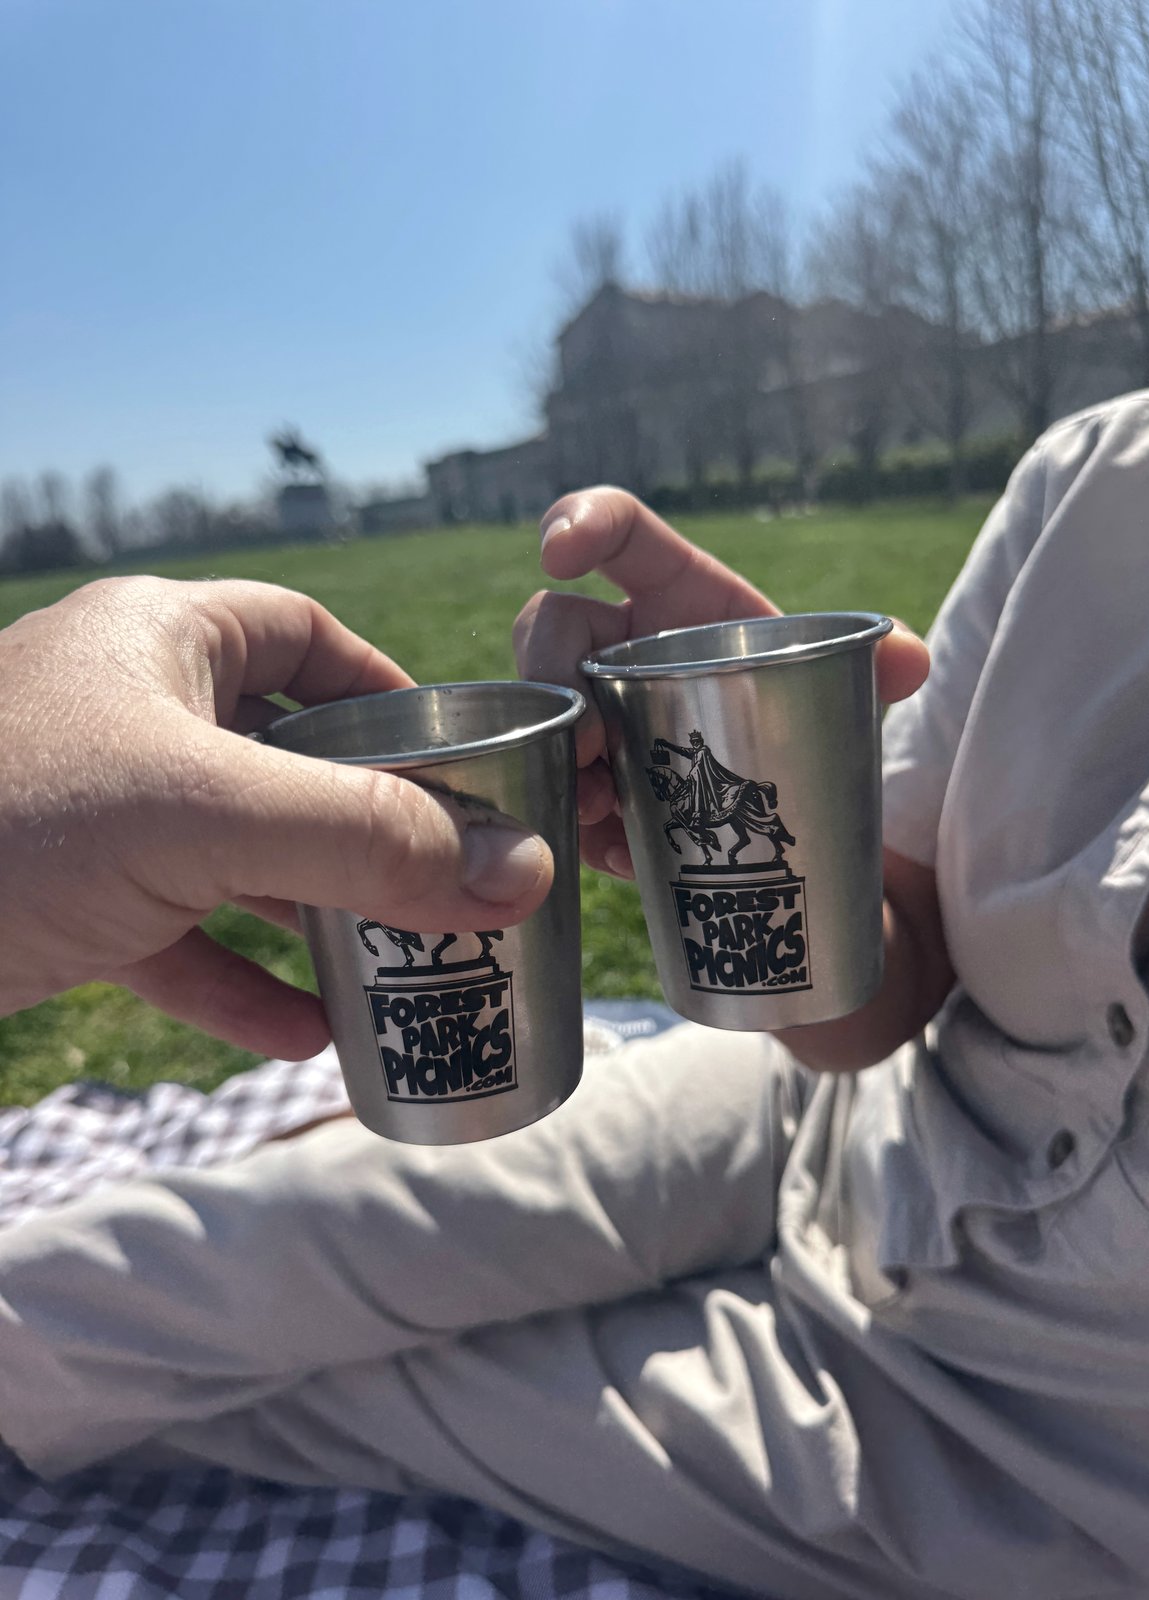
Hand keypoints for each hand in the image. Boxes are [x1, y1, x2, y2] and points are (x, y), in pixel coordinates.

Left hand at [0, 577, 551, 1056]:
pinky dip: (234, 981)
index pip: (304, 636)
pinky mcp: (59, 896)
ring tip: (391, 963)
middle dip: (363, 822)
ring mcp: (90, 807)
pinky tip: (299, 1036)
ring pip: (233, 851)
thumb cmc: (6, 824)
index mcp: (160, 640)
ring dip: (309, 913)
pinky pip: (173, 932)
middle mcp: (126, 709)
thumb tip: (523, 875)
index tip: (458, 755)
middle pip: (283, 754)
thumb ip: (367, 840)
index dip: (389, 689)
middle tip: (443, 879)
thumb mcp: (205, 819)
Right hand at [513, 487, 930, 878]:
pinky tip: (616, 853)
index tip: (557, 552)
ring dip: (558, 756)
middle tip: (590, 741)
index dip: (579, 520)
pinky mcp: (590, 778)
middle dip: (551, 674)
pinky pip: (560, 790)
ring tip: (599, 807)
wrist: (787, 798)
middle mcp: (618, 643)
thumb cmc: (798, 706)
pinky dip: (583, 823)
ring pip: (541, 713)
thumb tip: (908, 659)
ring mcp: (593, 710)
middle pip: (550, 628)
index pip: (617, 531)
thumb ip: (876, 664)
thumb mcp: (836, 684)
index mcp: (674, 593)